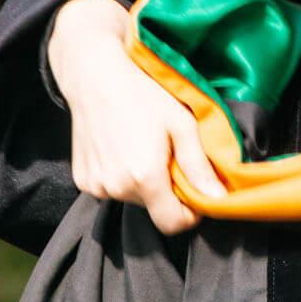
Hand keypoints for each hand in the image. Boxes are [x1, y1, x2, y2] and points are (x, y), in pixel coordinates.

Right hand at [47, 0, 224, 233]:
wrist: (95, 77)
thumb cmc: (144, 95)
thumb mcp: (182, 125)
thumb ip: (199, 167)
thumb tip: (219, 199)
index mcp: (143, 178)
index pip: (172, 224)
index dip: (190, 214)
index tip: (197, 194)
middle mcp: (115, 188)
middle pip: (153, 208)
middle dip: (168, 191)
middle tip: (169, 156)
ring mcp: (95, 186)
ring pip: (133, 199)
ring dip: (144, 183)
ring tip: (145, 148)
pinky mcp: (81, 180)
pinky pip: (111, 189)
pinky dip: (122, 177)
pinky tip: (123, 148)